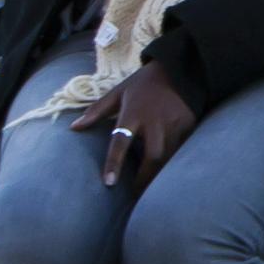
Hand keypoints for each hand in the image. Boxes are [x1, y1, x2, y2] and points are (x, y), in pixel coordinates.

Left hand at [70, 61, 196, 188]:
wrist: (180, 68)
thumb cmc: (144, 83)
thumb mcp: (119, 92)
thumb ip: (97, 111)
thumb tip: (74, 127)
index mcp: (133, 112)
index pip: (121, 140)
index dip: (114, 163)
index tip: (109, 183)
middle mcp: (155, 120)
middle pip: (153, 155)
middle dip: (145, 177)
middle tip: (136, 194)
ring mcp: (175, 123)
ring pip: (169, 156)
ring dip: (159, 173)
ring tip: (150, 189)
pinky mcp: (189, 125)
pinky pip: (181, 149)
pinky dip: (172, 161)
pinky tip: (167, 172)